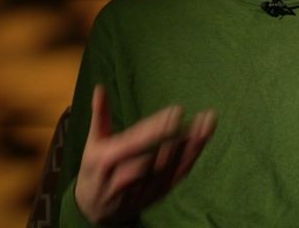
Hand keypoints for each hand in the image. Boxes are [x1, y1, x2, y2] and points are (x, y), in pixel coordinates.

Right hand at [74, 85, 216, 224]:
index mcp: (106, 160)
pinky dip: (190, 159)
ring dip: (190, 148)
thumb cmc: (94, 170)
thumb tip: (100, 87)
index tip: (176, 111)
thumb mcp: (92, 143)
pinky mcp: (156, 195)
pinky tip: (202, 140)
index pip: (133, 143)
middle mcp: (124, 178)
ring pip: (169, 169)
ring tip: (206, 126)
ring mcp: (142, 189)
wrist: (96, 211)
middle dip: (177, 138)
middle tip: (198, 119)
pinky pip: (176, 177)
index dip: (155, 129)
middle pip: (155, 159)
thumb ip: (99, 115)